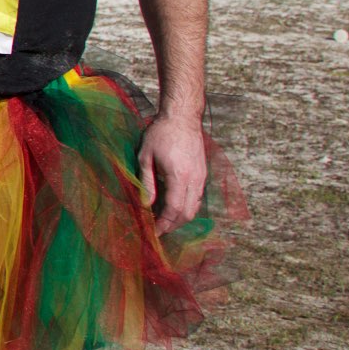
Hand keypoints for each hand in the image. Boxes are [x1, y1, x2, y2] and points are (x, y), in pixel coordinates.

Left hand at [137, 109, 209, 232]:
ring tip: (162, 220)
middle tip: (157, 230)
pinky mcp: (203, 174)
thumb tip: (146, 205)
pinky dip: (187, 207)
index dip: (164, 224)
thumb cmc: (160, 133)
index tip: (154, 232)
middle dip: (172, 225)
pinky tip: (172, 206)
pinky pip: (197, 198)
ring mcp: (202, 177)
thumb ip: (147, 183)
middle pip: (188, 213)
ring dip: (180, 218)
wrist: (183, 117)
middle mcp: (195, 179)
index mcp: (180, 176)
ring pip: (195, 207)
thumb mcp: (145, 157)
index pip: (174, 209)